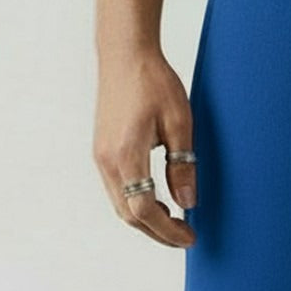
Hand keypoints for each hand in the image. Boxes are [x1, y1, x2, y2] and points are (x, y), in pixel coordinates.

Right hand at [93, 46, 198, 247]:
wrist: (125, 53)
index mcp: (126, 155)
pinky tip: (157, 203)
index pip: (144, 210)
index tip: (189, 237)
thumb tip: (187, 204)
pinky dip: (136, 204)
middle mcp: (107, 160)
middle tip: (185, 236)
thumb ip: (182, 166)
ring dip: (147, 220)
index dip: (167, 230)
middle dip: (158, 232)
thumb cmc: (153, 82)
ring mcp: (101, 157)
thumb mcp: (179, 123)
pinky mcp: (101, 151)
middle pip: (130, 214)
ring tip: (174, 223)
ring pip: (121, 205)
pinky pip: (117, 191)